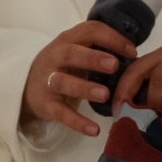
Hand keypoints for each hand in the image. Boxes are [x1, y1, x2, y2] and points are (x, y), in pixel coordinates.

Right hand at [20, 19, 140, 137]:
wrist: (27, 86)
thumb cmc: (63, 66)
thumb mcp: (76, 51)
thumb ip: (98, 50)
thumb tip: (134, 56)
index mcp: (69, 40)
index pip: (90, 31)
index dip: (112, 39)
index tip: (132, 52)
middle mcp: (56, 56)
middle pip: (72, 53)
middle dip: (93, 58)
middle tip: (115, 65)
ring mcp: (49, 80)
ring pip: (63, 82)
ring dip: (84, 88)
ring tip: (104, 95)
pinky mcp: (46, 104)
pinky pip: (61, 113)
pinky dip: (77, 121)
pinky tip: (94, 130)